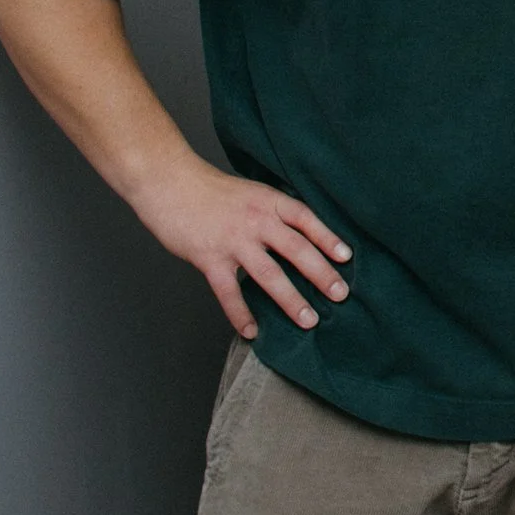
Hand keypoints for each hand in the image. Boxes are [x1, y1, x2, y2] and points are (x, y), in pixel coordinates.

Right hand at [129, 155, 351, 339]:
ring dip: (291, 300)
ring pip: (269, 275)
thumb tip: (297, 237)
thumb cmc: (208, 189)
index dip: (328, 238)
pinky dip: (241, 314)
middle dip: (321, 275)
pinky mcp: (209, 258)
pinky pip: (229, 292)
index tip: (346, 258)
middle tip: (340, 295)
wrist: (167, 182)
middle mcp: (256, 220)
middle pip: (296, 250)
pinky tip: (251, 331)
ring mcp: (233, 240)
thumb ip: (271, 213)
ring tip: (309, 320)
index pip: (306, 219)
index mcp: (268, 201)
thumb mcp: (249, 192)